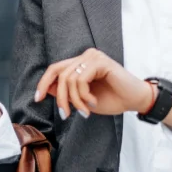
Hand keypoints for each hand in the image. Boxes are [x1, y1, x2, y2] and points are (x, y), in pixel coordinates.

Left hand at [33, 48, 154, 118]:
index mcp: (81, 63)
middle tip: (65, 114)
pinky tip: (93, 102)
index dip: (44, 83)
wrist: (134, 100)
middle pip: (59, 74)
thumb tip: (48, 89)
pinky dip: (83, 96)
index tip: (37, 99)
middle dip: (60, 98)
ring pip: (69, 79)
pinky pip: (81, 79)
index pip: (55, 69)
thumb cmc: (112, 99)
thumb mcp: (83, 99)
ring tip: (85, 112)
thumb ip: (67, 92)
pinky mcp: (101, 61)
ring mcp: (93, 57)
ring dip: (74, 100)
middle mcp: (86, 56)